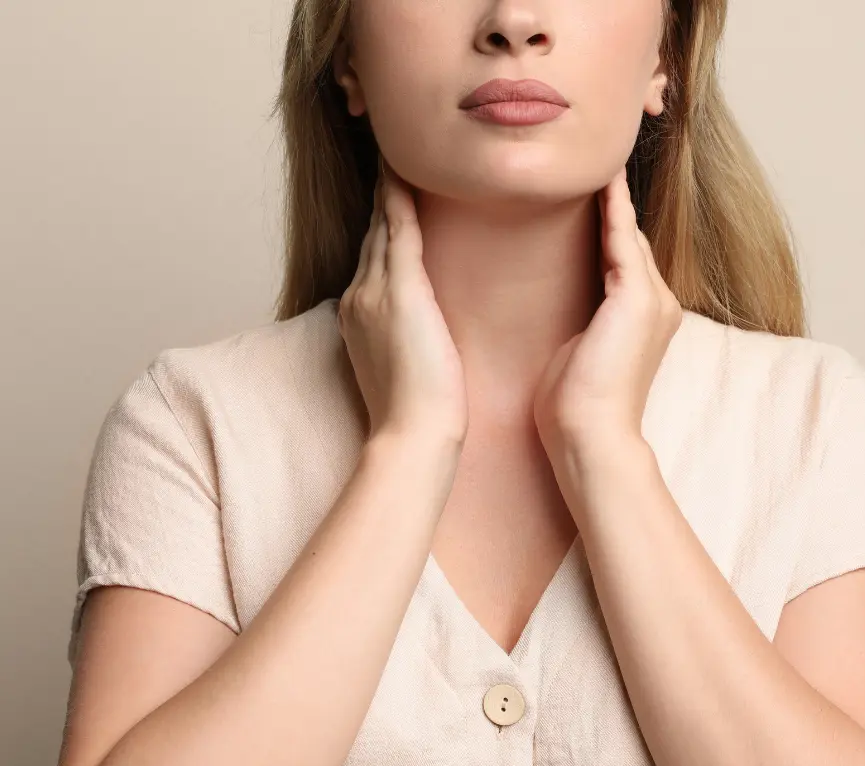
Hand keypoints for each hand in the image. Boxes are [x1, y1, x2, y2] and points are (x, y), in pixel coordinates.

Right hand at [337, 159, 467, 444]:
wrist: (412, 434)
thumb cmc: (416, 413)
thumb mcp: (403, 367)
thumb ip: (404, 338)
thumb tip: (421, 329)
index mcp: (360, 315)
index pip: (372, 257)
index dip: (379, 224)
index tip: (389, 197)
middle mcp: (359, 296)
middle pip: (371, 233)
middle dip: (380, 197)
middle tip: (392, 153)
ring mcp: (375, 292)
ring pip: (381, 225)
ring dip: (388, 186)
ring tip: (398, 148)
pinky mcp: (401, 292)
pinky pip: (400, 229)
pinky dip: (400, 197)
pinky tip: (405, 168)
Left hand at [533, 166, 682, 447]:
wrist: (589, 437)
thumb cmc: (573, 408)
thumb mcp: (577, 353)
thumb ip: (582, 323)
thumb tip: (568, 309)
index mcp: (642, 319)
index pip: (622, 259)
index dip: (606, 225)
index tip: (584, 191)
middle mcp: (658, 304)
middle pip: (630, 239)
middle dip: (611, 202)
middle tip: (590, 156)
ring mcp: (653, 300)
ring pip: (628, 234)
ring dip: (611, 194)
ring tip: (593, 154)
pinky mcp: (639, 299)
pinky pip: (621, 239)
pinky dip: (611, 207)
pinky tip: (599, 177)